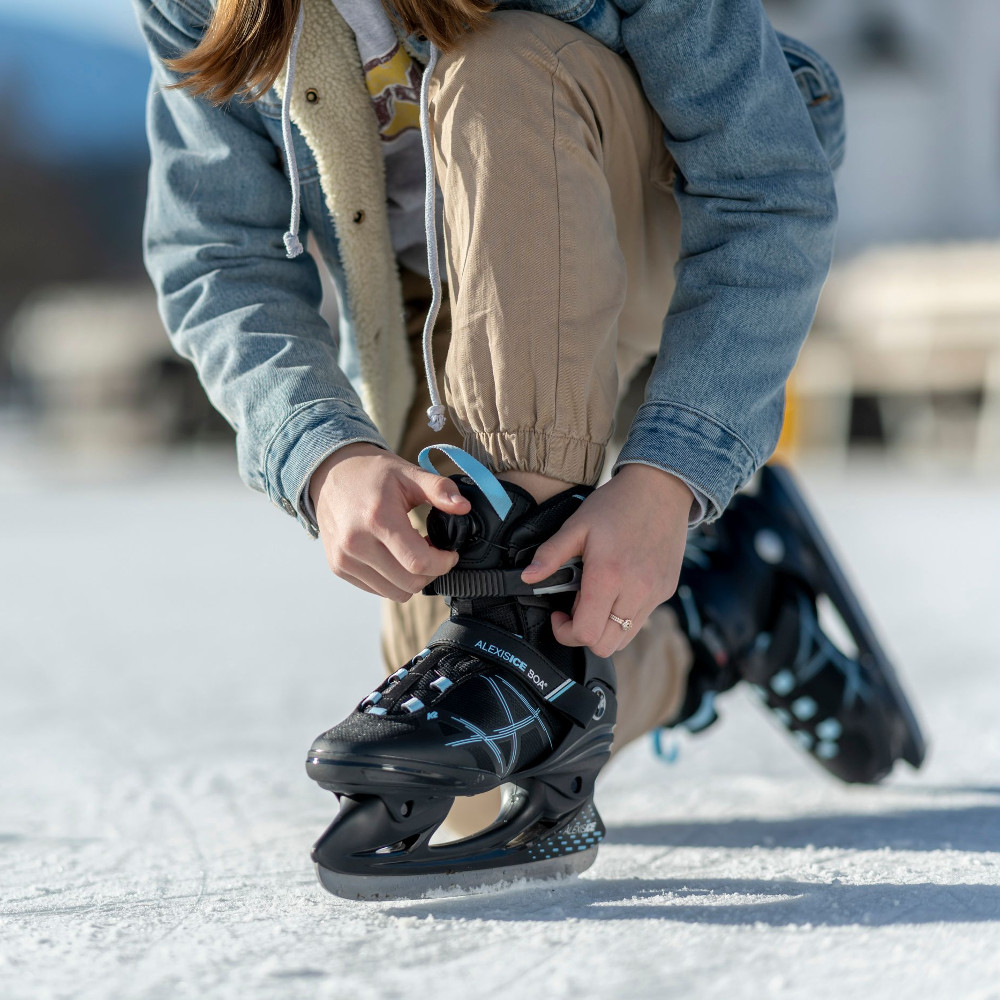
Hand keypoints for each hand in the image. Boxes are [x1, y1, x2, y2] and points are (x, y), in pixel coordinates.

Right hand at [310, 443, 470, 600]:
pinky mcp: (339, 568)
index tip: (449, 553)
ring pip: (394, 593)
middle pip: (409, 583)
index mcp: (377, 519)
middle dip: (431, 572)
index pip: (418, 562)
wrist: (330, 473)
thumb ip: (439, 489)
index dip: (443, 563)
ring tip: (413, 553)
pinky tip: (394, 556)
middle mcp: (356, 543)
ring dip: (412, 579)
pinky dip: (393, 580)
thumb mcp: (409, 473)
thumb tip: (464, 507)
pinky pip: (377, 590)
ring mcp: (344, 559)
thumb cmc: (373, 473)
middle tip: (432, 551)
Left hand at [521, 464, 690, 656]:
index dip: (565, 632)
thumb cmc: (617, 504)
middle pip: (605, 645)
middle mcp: (635, 591)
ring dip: (605, 628)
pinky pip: (641, 619)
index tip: (558, 615)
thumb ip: (550, 554)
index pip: (585, 633)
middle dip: (584, 634)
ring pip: (625, 638)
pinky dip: (624, 615)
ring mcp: (654, 594)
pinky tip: (617, 588)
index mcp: (608, 576)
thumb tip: (527, 577)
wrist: (661, 489)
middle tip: (576, 608)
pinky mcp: (666, 591)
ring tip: (597, 598)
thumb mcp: (576, 525)